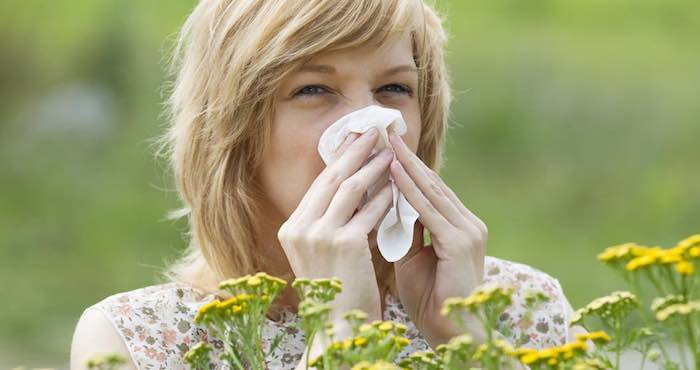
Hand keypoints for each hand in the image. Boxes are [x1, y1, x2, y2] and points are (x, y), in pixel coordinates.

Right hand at [277, 127, 393, 322]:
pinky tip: (397, 185)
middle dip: (355, 150)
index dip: (339, 159)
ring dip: (373, 166)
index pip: (319, 184)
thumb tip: (355, 187)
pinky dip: (384, 196)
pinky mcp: (343, 243)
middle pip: (332, 178)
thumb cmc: (336, 293)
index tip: (355, 140)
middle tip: (373, 130)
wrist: (337, 329)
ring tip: (391, 151)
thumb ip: (330, 223)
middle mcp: (299, 229)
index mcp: (292, 229)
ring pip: (350, 188)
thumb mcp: (323, 253)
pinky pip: (369, 211)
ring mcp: (319, 235)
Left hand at [387, 130, 487, 346]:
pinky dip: (410, 191)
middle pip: (432, 183)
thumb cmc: (429, 298)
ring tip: (387, 144)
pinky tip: (393, 173)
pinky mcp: (460, 242)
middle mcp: (468, 223)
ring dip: (406, 166)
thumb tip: (390, 205)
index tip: (387, 147)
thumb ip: (407, 230)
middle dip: (407, 158)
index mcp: (459, 226)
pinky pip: (429, 211)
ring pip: (431, 191)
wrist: (450, 330)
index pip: (431, 190)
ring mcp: (468, 231)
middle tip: (385, 133)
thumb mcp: (413, 257)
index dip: (408, 168)